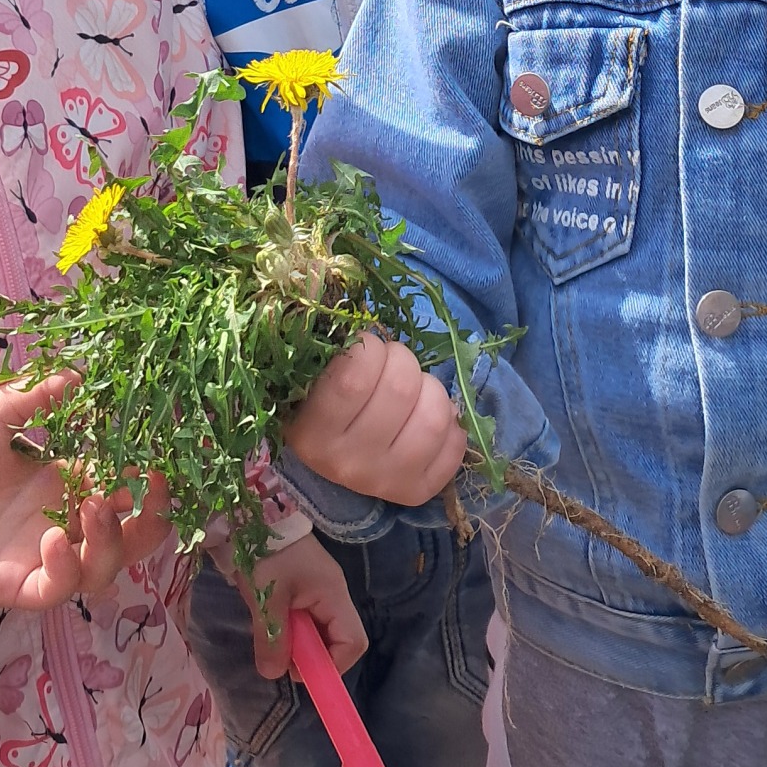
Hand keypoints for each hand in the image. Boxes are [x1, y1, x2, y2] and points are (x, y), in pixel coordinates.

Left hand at [0, 373, 172, 609]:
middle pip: (131, 538)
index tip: (161, 459)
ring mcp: (43, 556)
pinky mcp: (16, 583)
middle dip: (152, 520)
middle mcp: (65, 521)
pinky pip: (58, 590)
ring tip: (93, 508)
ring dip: (112, 542)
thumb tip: (82, 372)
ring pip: (103, 569)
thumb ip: (39, 394)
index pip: (127, 488)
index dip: (149, 479)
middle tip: (153, 491)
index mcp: (69, 481)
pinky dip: (67, 570)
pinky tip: (52, 540)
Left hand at [232, 534, 368, 679]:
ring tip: (269, 631)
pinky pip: (303, 619)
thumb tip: (274, 675)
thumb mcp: (267, 598)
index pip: (353, 643)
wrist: (251, 515)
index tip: (299, 670)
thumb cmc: (267, 553)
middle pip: (336, 640)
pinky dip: (287, 628)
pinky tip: (268, 619)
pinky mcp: (302, 588)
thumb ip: (272, 638)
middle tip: (279, 653)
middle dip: (309, 655)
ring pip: (317, 631)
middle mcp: (332, 595)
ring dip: (294, 641)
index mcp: (334, 595)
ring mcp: (318, 591)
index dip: (331, 665)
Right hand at [283, 334, 465, 503]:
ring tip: (414, 391)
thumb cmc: (324, 398)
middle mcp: (344, 462)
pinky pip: (455, 446)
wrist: (332, 456)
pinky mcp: (415, 491)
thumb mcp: (315, 371)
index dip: (371, 348)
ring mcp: (382, 481)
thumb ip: (329, 335)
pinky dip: (450, 423)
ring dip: (431, 390)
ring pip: (434, 416)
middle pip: (403, 387)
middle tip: (392, 366)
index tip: (365, 350)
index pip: (357, 372)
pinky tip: (427, 418)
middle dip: (404, 362)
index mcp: (310, 428)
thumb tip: (329, 275)